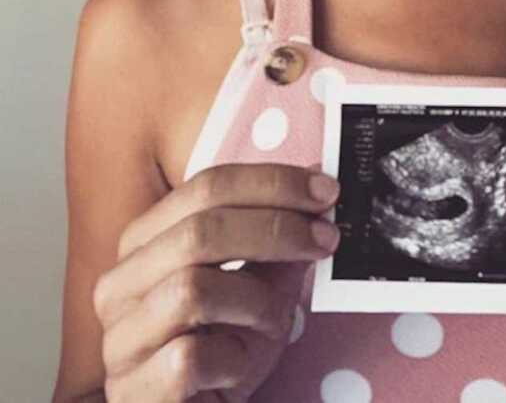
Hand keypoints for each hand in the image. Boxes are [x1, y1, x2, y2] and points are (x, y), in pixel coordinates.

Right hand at [93, 162, 341, 401]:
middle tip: (326, 238)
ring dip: (255, 301)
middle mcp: (120, 285)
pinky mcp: (135, 391)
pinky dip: (233, 356)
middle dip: (275, 228)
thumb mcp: (259, 288)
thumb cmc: (224, 351)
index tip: (326, 193)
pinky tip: (240, 365)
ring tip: (276, 322)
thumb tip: (315, 185)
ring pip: (191, 289)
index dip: (271, 183)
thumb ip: (278, 240)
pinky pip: (189, 357)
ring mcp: (121, 340)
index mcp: (144, 242)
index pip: (206, 188)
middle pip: (199, 230)